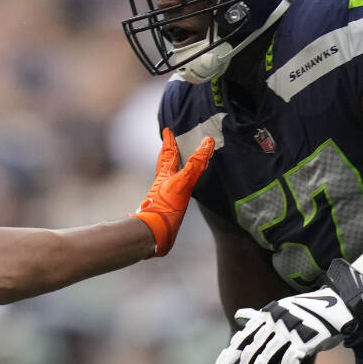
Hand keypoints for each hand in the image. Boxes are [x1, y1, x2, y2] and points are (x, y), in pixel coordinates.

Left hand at [133, 127, 215, 255]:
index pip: (167, 153)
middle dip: (168, 152)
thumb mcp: (183, 182)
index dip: (168, 141)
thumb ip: (196, 163)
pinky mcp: (168, 208)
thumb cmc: (166, 207)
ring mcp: (164, 196)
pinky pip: (173, 190)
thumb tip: (207, 142)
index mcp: (165, 175)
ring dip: (171, 167)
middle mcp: (163, 184)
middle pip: (165, 164)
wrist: (155, 233)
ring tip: (175, 162)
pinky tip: (177, 189)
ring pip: (167, 176)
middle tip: (170, 142)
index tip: (167, 130)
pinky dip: (176, 184)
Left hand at [217, 288, 353, 363]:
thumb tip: (238, 315)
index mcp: (267, 316)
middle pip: (253, 352)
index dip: (231, 353)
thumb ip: (259, 316)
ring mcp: (289, 332)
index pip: (244, 337)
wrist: (340, 303)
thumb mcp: (281, 308)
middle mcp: (275, 323)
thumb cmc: (309, 309)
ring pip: (268, 360)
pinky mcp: (306, 341)